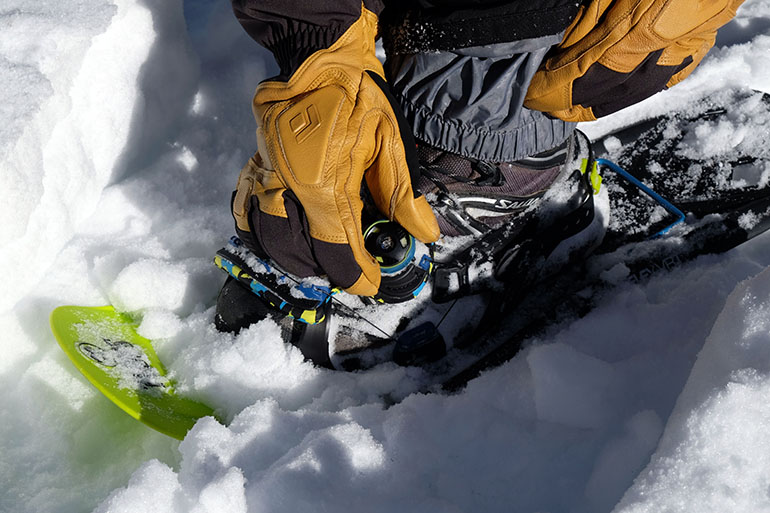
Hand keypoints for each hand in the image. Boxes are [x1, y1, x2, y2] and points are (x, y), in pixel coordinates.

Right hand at [231, 8, 438, 295]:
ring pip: (269, 238)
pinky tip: (273, 242)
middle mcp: (289, 188)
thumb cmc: (356, 95)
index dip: (356, 274)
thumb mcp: (389, 139)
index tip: (370, 284)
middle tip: (345, 275)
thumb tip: (424, 233)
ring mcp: (267, 177)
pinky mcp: (256, 166)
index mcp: (325, 186)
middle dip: (323, 272)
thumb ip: (402, 192)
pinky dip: (258, 232)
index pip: (338, 248)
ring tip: (315, 267)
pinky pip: (245, 208)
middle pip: (299, 253)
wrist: (316, 57)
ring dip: (292, 260)